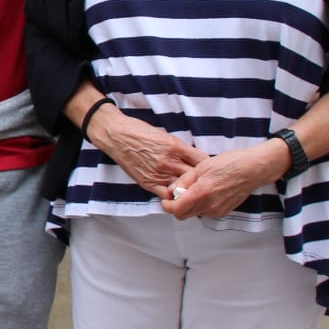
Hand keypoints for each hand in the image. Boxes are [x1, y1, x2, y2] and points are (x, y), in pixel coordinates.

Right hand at [87, 102, 206, 196]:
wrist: (117, 136)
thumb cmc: (139, 132)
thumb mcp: (166, 135)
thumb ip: (181, 148)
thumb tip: (196, 158)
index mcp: (176, 147)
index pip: (202, 161)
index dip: (208, 166)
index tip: (210, 169)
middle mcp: (169, 162)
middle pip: (196, 177)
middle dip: (202, 180)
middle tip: (205, 182)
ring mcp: (159, 174)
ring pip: (183, 189)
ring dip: (189, 190)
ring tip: (193, 191)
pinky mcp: (148, 183)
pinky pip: (166, 195)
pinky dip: (173, 196)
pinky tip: (175, 194)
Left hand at [161, 140, 288, 219]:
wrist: (254, 169)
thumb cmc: (231, 163)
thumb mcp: (202, 166)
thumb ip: (184, 180)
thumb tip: (172, 190)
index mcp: (201, 193)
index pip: (176, 210)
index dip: (167, 205)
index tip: (166, 199)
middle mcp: (209, 206)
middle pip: (183, 215)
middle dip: (177, 206)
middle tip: (179, 192)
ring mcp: (218, 210)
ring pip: (194, 214)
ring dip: (190, 205)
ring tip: (197, 188)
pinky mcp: (224, 212)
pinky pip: (206, 212)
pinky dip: (201, 205)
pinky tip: (208, 191)